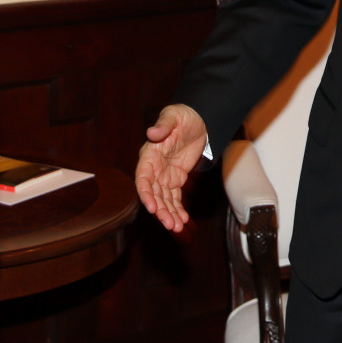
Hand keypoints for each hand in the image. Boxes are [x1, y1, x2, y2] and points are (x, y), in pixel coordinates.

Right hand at [134, 104, 207, 232]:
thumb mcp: (173, 117)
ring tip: (177, 227)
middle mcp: (154, 169)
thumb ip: (162, 126)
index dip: (146, 194)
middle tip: (170, 224)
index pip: (143, 179)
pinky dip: (178, 209)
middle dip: (161, 210)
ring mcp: (165, 176)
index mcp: (149, 156)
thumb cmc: (182, 116)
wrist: (198, 119)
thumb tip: (151, 133)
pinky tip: (183, 219)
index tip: (152, 207)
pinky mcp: (176, 179)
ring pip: (164, 199)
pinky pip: (175, 197)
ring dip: (169, 213)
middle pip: (154, 194)